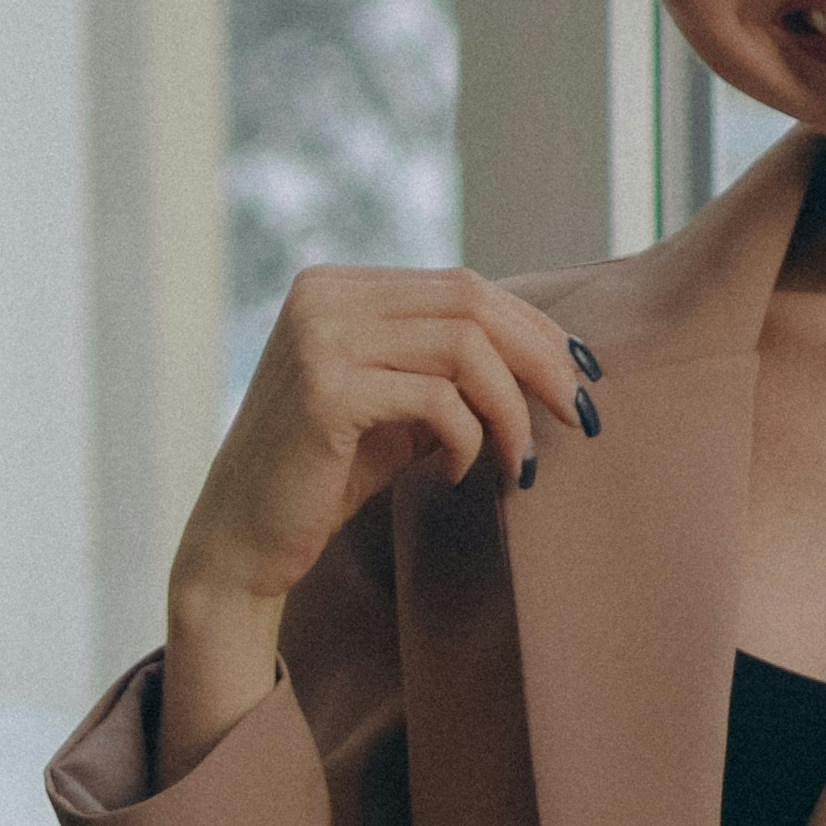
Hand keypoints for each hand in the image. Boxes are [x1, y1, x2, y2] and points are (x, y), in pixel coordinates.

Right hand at [159, 267, 594, 772]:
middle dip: (542, 360)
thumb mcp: (400, 403)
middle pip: (473, 303)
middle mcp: (322, 296)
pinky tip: (457, 474)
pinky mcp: (324, 389)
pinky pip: (438, 399)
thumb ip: (452, 366)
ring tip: (522, 462)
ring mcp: (318, 336)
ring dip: (513, 409)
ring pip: (465, 347)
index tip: (582, 376)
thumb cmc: (329, 473)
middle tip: (581, 416)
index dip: (535, 329)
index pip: (465, 286)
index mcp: (338, 286)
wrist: (244, 539)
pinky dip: (469, 439)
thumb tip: (559, 354)